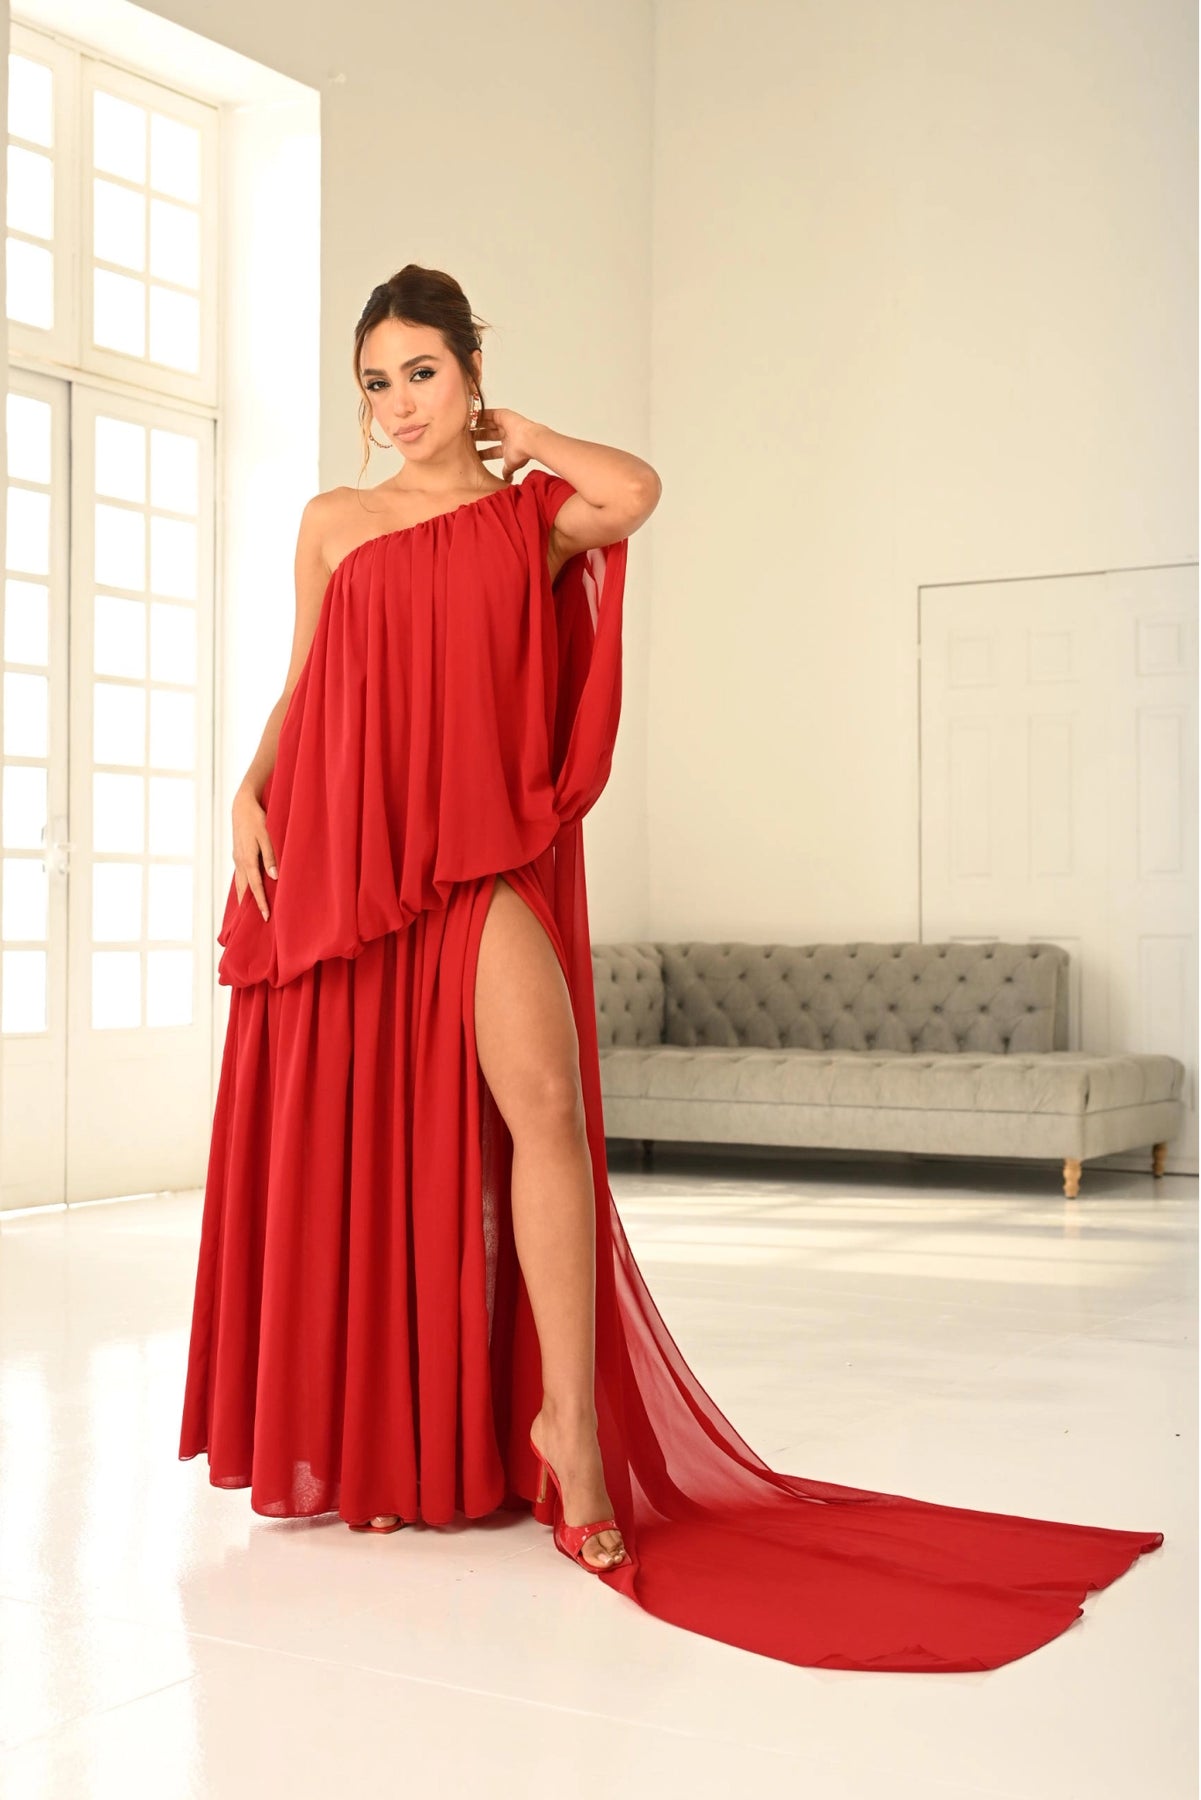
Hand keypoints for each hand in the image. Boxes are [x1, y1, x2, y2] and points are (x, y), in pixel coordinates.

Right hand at [232, 788, 276, 919]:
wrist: (242, 805)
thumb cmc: (257, 819)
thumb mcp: (267, 836)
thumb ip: (271, 856)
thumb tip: (274, 877)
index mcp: (247, 859)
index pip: (255, 887)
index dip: (261, 903)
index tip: (265, 917)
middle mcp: (240, 862)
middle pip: (244, 890)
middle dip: (249, 907)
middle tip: (253, 924)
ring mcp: (237, 859)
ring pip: (240, 884)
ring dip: (245, 899)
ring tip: (249, 913)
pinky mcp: (239, 855)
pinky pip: (241, 876)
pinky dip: (244, 887)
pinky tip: (248, 893)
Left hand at [471, 407, 535, 480]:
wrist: (528, 441)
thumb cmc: (522, 452)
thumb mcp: (511, 465)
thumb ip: (507, 471)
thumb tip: (507, 480)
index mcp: (508, 446)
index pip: (492, 451)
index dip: (483, 453)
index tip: (473, 456)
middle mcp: (506, 434)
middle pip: (488, 436)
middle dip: (477, 438)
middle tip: (465, 439)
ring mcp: (504, 424)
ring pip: (486, 424)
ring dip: (477, 426)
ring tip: (464, 427)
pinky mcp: (501, 414)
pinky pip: (487, 413)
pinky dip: (479, 414)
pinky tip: (469, 416)